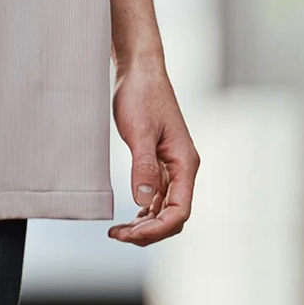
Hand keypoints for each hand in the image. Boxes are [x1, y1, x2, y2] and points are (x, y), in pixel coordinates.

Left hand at [108, 56, 199, 244]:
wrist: (139, 69)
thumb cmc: (142, 94)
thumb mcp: (140, 130)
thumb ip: (143, 165)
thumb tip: (143, 200)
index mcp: (185, 162)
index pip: (179, 211)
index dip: (157, 229)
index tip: (131, 234)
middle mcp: (182, 167)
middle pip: (173, 214)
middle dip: (149, 231)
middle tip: (118, 236)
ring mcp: (171, 164)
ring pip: (164, 206)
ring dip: (145, 223)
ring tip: (119, 231)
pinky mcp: (158, 159)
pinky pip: (157, 194)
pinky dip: (144, 208)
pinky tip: (130, 215)